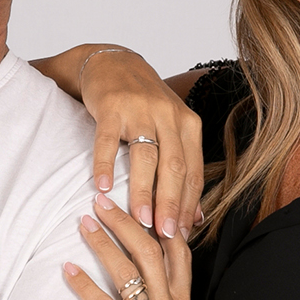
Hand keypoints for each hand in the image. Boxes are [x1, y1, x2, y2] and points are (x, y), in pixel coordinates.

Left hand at [62, 194, 211, 299]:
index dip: (160, 222)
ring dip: (104, 242)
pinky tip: (67, 269)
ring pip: (129, 271)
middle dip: (126, 220)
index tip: (140, 201)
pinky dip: (85, 286)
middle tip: (102, 199)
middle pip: (151, 250)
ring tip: (83, 221)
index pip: (178, 254)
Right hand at [79, 50, 202, 240]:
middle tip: (166, 235)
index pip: (193, 172)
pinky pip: (108, 140)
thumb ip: (183, 169)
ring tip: (140, 219)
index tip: (183, 237)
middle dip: (172, 204)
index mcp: (188, 124)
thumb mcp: (171, 130)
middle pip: (174, 166)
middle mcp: (168, 115)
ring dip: (144, 190)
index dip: (190, 206)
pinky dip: (106, 165)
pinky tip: (104, 187)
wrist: (113, 62)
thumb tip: (195, 218)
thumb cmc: (144, 104)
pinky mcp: (111, 106)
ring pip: (146, 155)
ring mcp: (140, 109)